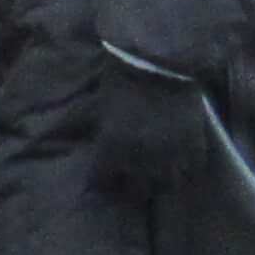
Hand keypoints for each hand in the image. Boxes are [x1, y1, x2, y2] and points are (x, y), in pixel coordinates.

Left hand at [97, 41, 227, 190]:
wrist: (160, 61)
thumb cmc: (122, 80)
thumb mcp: (97, 106)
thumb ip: (85, 128)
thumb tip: (59, 137)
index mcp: (111, 149)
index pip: (101, 182)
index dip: (102, 181)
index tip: (104, 178)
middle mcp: (139, 160)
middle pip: (136, 192)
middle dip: (132, 187)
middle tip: (133, 180)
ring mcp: (170, 156)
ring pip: (168, 186)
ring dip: (162, 181)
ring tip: (160, 173)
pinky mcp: (194, 147)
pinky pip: (193, 170)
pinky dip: (187, 168)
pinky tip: (182, 160)